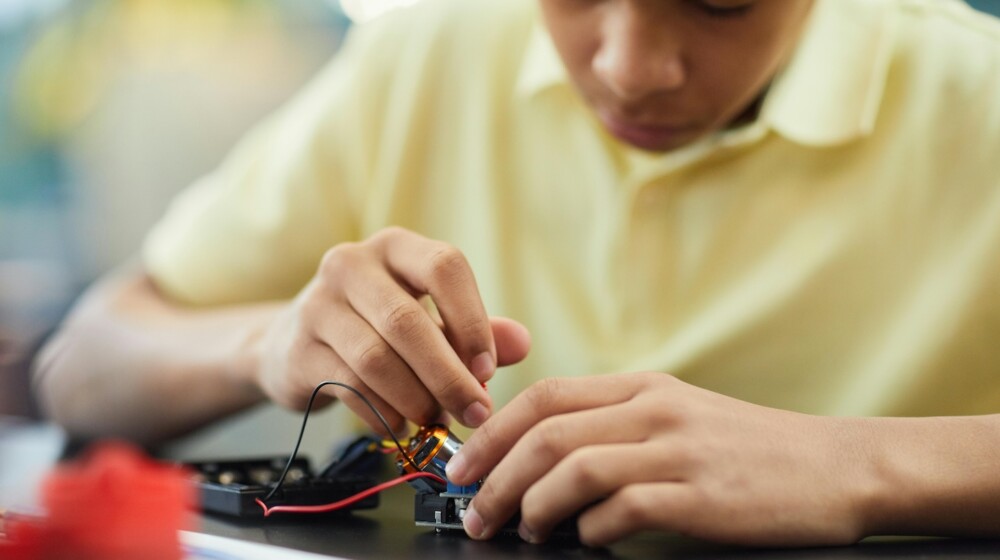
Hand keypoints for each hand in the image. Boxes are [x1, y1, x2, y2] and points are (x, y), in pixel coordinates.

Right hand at [252, 227, 530, 433]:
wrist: (294, 344)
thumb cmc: (378, 328)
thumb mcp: (430, 320)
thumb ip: (475, 331)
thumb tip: (522, 344)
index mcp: (395, 247)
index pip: (444, 267)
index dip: (471, 320)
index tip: (488, 370)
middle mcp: (351, 264)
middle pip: (407, 321)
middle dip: (448, 375)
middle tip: (475, 413)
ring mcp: (317, 305)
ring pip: (376, 359)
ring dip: (416, 399)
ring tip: (436, 422)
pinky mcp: (299, 349)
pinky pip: (349, 387)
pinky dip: (384, 414)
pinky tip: (402, 427)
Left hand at [446, 372, 876, 546]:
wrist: (833, 466)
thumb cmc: (748, 448)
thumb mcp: (677, 414)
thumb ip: (614, 425)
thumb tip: (541, 459)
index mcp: (642, 387)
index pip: (545, 396)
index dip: (492, 432)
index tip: (464, 466)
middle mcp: (654, 410)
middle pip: (546, 432)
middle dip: (494, 475)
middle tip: (474, 512)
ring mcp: (678, 451)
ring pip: (574, 468)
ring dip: (532, 504)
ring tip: (520, 530)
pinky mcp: (701, 497)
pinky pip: (621, 510)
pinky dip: (590, 529)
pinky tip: (586, 540)